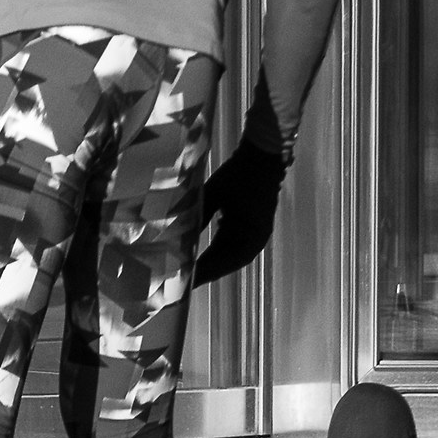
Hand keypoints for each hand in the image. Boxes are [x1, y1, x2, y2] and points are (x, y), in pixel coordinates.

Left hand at [191, 138, 288, 286]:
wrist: (262, 154)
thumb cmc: (239, 174)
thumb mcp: (213, 194)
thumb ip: (196, 216)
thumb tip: (175, 238)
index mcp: (250, 236)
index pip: (220, 261)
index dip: (200, 272)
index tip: (182, 280)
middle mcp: (254, 241)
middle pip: (224, 264)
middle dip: (202, 272)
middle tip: (179, 282)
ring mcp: (254, 236)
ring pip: (227, 258)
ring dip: (208, 265)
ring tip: (186, 274)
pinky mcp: (250, 229)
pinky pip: (231, 247)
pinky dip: (215, 253)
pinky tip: (198, 258)